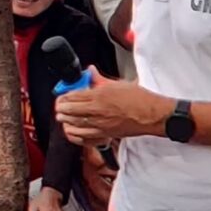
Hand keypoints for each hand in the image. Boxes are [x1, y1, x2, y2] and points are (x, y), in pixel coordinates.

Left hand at [53, 74, 170, 145]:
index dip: (64, 96)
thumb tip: (90, 71)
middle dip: (61, 108)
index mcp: (99, 96)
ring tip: (63, 118)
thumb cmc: (138, 99)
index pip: (73, 97)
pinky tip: (72, 132)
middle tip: (59, 106)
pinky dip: (75, 135)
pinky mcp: (104, 135)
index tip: (62, 96)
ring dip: (66, 121)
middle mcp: (97, 112)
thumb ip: (99, 79)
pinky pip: (83, 138)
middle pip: (69, 111)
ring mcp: (99, 125)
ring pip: (74, 125)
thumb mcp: (117, 84)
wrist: (150, 114)